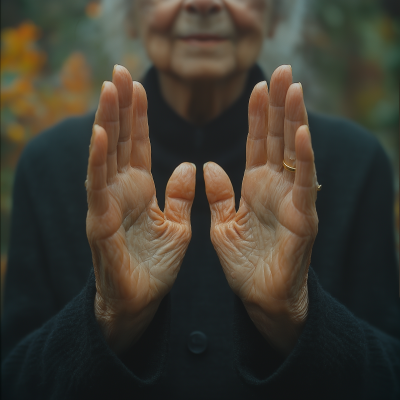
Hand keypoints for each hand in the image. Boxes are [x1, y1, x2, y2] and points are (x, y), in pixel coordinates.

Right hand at [86, 65, 195, 354]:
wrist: (140, 301)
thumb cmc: (155, 265)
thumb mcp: (177, 225)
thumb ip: (178, 196)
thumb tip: (185, 166)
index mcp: (141, 190)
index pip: (139, 145)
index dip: (140, 116)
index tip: (139, 85)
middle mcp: (121, 191)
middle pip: (121, 141)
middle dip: (121, 106)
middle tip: (119, 71)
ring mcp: (108, 204)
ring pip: (107, 156)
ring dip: (108, 122)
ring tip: (109, 89)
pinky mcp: (101, 223)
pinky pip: (99, 186)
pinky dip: (99, 160)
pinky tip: (101, 133)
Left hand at [203, 65, 317, 355]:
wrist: (261, 298)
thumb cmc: (245, 263)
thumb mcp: (223, 224)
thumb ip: (219, 195)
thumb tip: (209, 165)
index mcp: (255, 186)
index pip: (256, 142)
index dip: (257, 115)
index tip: (257, 85)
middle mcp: (276, 188)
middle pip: (277, 139)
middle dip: (279, 105)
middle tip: (283, 70)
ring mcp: (291, 201)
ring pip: (294, 154)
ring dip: (294, 120)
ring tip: (294, 88)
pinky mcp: (302, 220)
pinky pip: (303, 185)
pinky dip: (303, 159)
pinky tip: (302, 133)